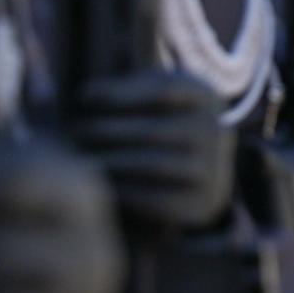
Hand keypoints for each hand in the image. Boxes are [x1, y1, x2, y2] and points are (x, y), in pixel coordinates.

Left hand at [74, 69, 231, 230]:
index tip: (84, 95)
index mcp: (206, 97)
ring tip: (81, 159)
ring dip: (110, 162)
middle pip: (154, 130)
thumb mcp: (146, 96)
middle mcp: (217, 131)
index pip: (162, 91)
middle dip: (107, 130)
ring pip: (152, 165)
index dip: (120, 92)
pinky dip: (123, 191)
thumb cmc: (152, 122)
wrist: (190, 173)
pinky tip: (100, 184)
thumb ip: (123, 88)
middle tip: (76, 133)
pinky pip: (156, 198)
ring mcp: (213, 169)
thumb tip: (87, 95)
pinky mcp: (201, 204)